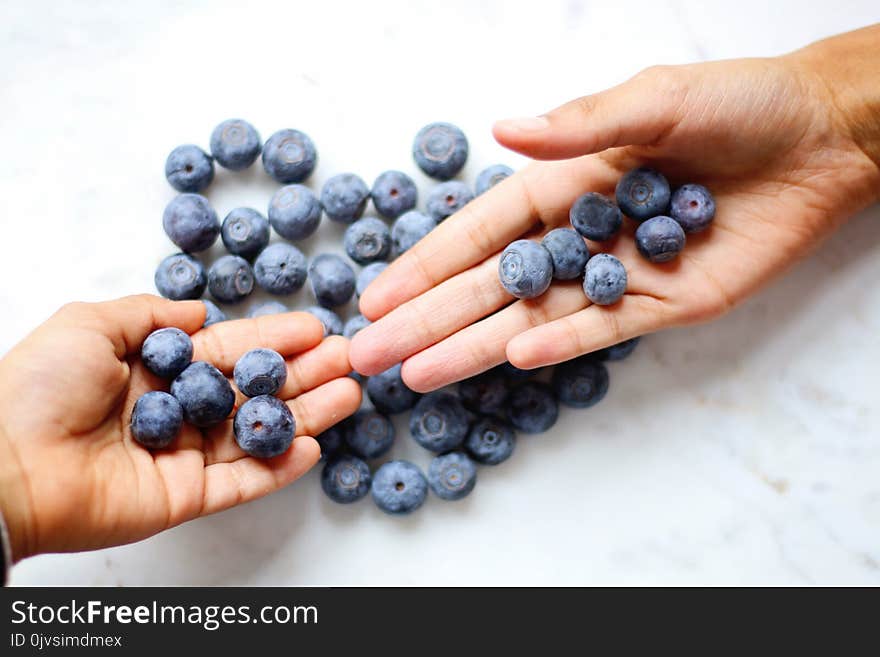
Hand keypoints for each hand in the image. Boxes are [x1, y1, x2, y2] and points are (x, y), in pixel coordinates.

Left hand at [0, 295, 359, 560]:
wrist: (3, 463)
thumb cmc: (37, 387)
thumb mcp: (90, 324)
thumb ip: (151, 313)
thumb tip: (200, 311)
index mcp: (156, 370)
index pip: (230, 351)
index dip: (274, 339)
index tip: (315, 327)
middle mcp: (176, 411)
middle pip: (254, 390)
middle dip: (304, 373)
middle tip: (349, 358)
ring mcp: (183, 456)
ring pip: (257, 433)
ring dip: (307, 415)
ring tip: (349, 393)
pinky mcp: (184, 497)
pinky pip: (242, 482)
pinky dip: (278, 468)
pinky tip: (313, 446)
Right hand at [349, 26, 879, 390]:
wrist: (824, 140)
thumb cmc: (739, 105)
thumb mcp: (653, 100)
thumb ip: (577, 126)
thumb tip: (501, 132)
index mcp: (565, 181)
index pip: (479, 232)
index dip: (425, 265)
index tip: (376, 297)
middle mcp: (578, 233)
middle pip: (487, 285)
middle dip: (426, 320)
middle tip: (368, 355)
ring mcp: (614, 274)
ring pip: (529, 318)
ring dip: (471, 346)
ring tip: (415, 374)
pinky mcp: (659, 306)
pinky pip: (597, 332)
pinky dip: (555, 345)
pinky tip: (507, 359)